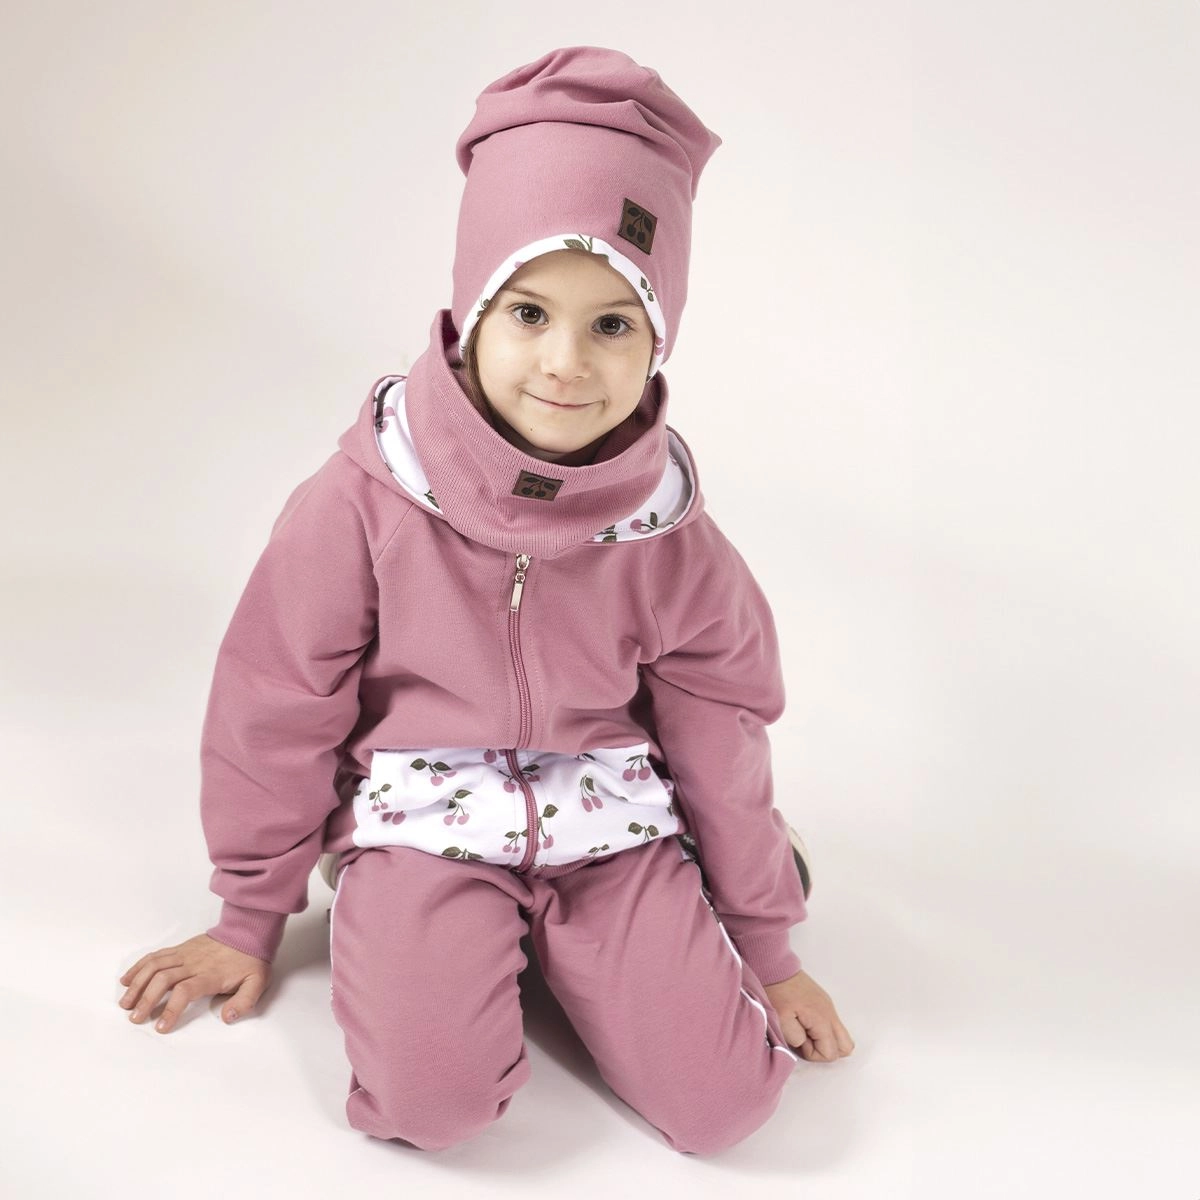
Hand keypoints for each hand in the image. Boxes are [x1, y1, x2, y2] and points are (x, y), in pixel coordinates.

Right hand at [118, 933, 270, 1033]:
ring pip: (154, 966)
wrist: (249, 930)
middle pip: (163, 979)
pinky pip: (156, 956)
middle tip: (135, 1018)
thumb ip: (244, 1002)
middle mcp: (194, 963)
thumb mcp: (257, 982)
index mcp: (210, 974)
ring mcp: (185, 954)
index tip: (161, 1027)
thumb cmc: (251, 960)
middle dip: (146, 1000)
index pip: (185, 991)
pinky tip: (127, 980)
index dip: (171, 1009)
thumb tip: (227, 1018)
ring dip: (137, 984)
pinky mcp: (180, 948)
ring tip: (126, 1003)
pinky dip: (139, 967)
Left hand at [763, 968, 854, 1061]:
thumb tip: (805, 1043)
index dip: (813, 1054)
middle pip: (845, 1047)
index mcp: (822, 1019)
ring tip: (806, 1033)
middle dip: (826, 1050)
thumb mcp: (781, 1020)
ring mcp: (829, 1006)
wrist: (776, 968)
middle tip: (806, 1041)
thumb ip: (796, 1039)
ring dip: (826, 1041)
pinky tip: (805, 1023)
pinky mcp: (824, 1002)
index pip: (830, 1053)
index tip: (798, 1041)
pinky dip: (823, 1030)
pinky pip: (833, 1024)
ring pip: (841, 1036)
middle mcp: (830, 1013)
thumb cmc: (777, 993)